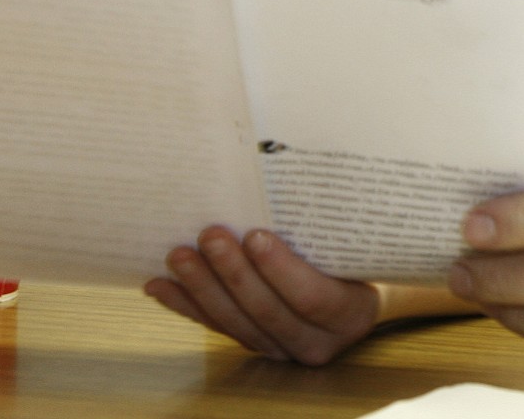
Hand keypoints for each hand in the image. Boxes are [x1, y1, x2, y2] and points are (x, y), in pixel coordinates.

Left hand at [146, 226, 379, 364]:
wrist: (363, 289)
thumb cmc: (360, 254)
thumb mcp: (359, 242)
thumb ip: (331, 227)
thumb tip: (292, 175)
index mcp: (352, 314)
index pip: (313, 297)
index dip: (281, 270)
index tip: (256, 234)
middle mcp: (318, 342)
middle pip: (268, 312)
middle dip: (233, 273)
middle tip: (210, 235)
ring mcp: (283, 349)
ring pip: (236, 324)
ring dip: (203, 289)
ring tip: (180, 255)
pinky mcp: (255, 345)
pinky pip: (217, 327)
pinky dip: (186, 306)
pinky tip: (160, 286)